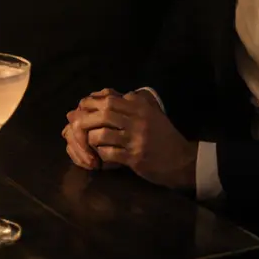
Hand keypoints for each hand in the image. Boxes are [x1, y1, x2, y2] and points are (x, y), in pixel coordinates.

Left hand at [72, 89, 196, 187]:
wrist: (183, 161)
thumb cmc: (163, 137)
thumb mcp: (150, 114)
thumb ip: (130, 105)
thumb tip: (100, 97)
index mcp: (140, 106)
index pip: (108, 99)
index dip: (90, 103)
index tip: (81, 108)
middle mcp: (138, 119)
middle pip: (103, 113)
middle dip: (85, 119)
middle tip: (75, 125)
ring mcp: (136, 139)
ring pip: (102, 133)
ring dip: (91, 138)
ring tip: (89, 142)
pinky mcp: (135, 157)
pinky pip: (108, 152)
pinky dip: (100, 154)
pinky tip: (100, 156)